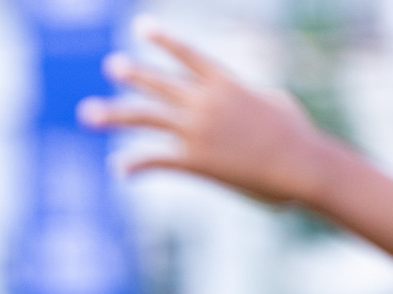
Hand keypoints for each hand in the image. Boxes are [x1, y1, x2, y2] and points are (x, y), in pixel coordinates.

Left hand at [78, 18, 333, 205]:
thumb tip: (241, 94)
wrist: (303, 165)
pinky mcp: (196, 160)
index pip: (189, 56)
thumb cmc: (296, 135)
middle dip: (134, 75)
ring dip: (115, 115)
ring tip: (89, 113)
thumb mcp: (273, 102)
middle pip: (160, 85)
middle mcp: (207, 103)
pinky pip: (156, 160)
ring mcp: (198, 131)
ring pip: (147, 118)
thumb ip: (248, 94)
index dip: (164, 40)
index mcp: (227, 84)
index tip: (141, 26)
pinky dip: (135, 164)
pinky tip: (118, 169)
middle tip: (111, 65)